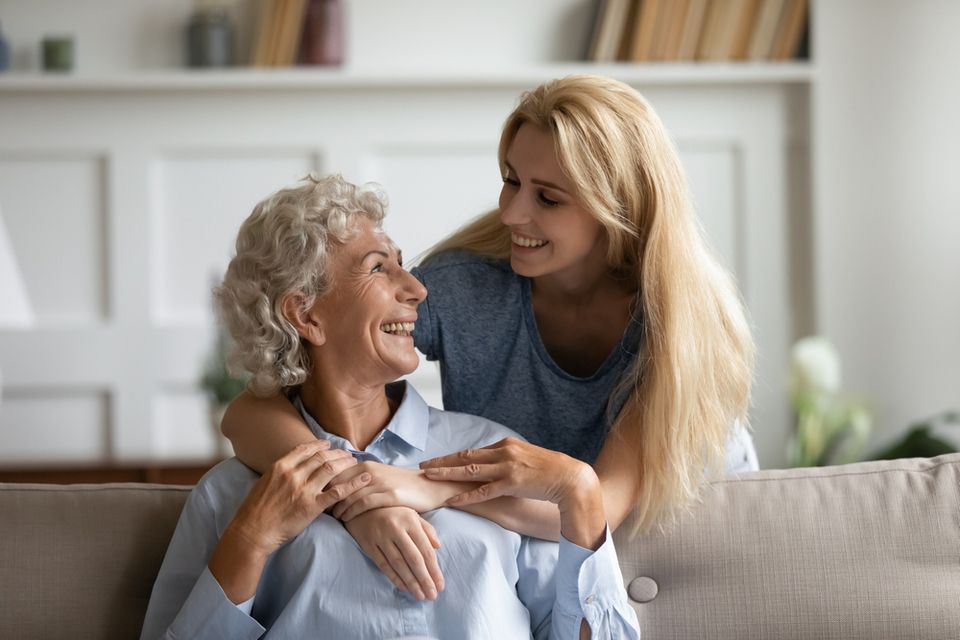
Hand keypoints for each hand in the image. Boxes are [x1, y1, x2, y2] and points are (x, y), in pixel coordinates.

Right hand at [228, 440, 371, 556]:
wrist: (252, 531)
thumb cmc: (255, 510)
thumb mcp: (264, 483)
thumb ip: (280, 472)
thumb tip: (292, 466)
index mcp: (280, 467)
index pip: (305, 449)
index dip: (320, 445)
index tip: (329, 445)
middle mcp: (293, 474)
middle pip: (321, 457)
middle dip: (337, 453)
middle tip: (346, 454)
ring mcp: (304, 490)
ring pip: (331, 469)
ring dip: (345, 463)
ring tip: (354, 462)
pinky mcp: (312, 506)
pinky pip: (338, 492)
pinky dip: (353, 484)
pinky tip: (363, 479)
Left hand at [328, 461, 464, 520]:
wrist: (428, 486)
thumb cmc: (401, 484)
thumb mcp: (379, 477)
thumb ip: (360, 480)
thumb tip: (338, 489)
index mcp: (366, 465)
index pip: (336, 473)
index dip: (324, 486)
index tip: (316, 497)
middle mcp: (371, 471)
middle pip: (340, 484)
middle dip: (327, 497)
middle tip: (319, 509)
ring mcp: (380, 483)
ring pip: (350, 495)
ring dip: (338, 507)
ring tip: (332, 517)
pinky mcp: (390, 495)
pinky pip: (364, 504)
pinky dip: (352, 512)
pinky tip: (347, 520)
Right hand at [343, 507, 443, 600]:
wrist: (361, 507)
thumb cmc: (393, 512)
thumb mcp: (412, 514)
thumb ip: (426, 529)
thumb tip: (438, 547)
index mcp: (410, 520)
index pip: (425, 549)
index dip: (434, 569)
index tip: (440, 585)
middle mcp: (396, 528)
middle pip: (413, 559)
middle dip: (424, 579)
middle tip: (432, 595)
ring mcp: (381, 537)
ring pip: (398, 565)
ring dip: (411, 583)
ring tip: (420, 595)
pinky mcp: (369, 545)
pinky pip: (383, 565)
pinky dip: (394, 578)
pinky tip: (404, 588)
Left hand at [419, 437, 594, 507]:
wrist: (571, 477)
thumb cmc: (551, 470)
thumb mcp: (527, 459)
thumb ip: (510, 460)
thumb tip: (496, 465)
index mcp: (507, 445)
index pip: (474, 451)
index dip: (454, 456)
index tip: (438, 460)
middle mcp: (504, 452)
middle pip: (466, 456)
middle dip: (442, 461)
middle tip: (423, 466)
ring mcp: (507, 467)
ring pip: (469, 470)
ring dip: (447, 473)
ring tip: (428, 477)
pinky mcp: (512, 483)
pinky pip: (483, 491)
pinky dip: (466, 495)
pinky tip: (451, 499)